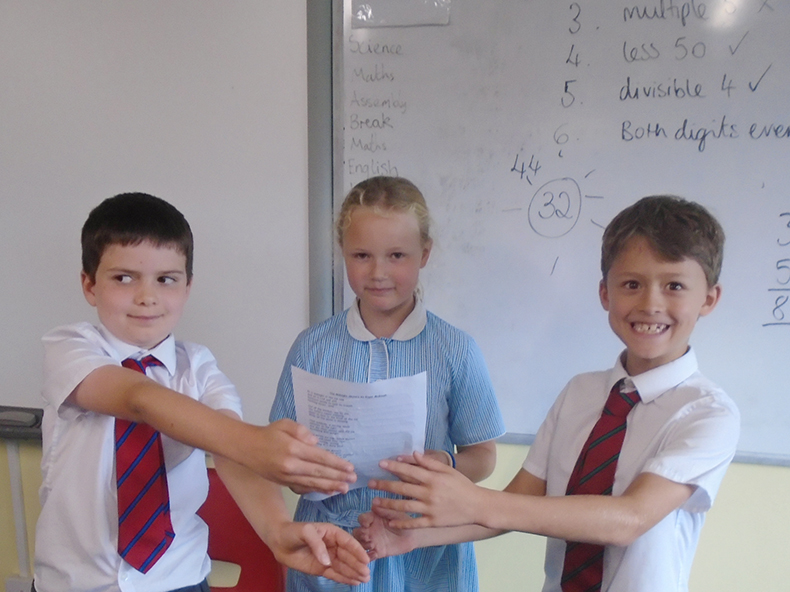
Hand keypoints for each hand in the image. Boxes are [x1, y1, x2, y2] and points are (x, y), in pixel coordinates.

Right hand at [252, 419, 356, 494]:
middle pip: (319, 473)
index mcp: (293, 449)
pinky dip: (317, 490)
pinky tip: (328, 491)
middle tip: (353, 480)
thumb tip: (316, 442)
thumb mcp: (284, 424)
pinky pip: (303, 488)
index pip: (319, 457)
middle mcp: (290, 465)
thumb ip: (301, 430)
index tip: (350, 467)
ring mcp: (286, 476)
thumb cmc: (268, 433)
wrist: (246, 448)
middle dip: (338, 477)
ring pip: (312, 483)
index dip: (336, 464)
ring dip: (330, 486)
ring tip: (345, 488)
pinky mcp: (284, 482)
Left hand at [270, 522, 370, 584]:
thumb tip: (327, 561)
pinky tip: (353, 582)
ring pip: (343, 566)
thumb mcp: (305, 531)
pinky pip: (335, 574)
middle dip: (358, 565)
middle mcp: (333, 545)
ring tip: (364, 579)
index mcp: (332, 533)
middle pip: (348, 556)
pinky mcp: (322, 568)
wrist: (279, 541)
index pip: (348, 542)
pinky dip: (344, 578)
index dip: (357, 551)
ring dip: (354, 573)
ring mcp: (328, 558)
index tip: (366, 559)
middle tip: (366, 573)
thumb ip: (317, 544)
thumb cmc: (293, 531)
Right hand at [354, 509, 415, 559]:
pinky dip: (368, 557)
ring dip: (362, 545)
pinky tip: (374, 555)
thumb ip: (385, 510)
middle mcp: (370, 529)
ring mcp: (373, 541)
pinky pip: (369, 555)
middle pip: (357, 532)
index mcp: (373, 518)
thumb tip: (374, 502)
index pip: (362, 518)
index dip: (362, 521)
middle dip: (359, 534)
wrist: (413, 536)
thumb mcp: (396, 514)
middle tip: (368, 537)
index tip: (367, 524)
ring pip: (360, 544)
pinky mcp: (377, 552)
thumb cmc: (404, 521)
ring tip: (372, 545)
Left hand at [368, 452, 482, 528]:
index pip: (409, 470)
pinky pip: (414, 523)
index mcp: (433, 478)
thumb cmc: (462, 485)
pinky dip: (401, 523)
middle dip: (384, 485)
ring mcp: (430, 508)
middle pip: (402, 487)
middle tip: (370, 483)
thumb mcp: (448, 471)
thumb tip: (414, 454)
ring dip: (387, 504)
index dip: (394, 467)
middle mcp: (429, 492)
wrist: (477, 506)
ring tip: (375, 502)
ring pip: (404, 505)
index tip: (380, 464)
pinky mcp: (433, 522)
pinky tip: (390, 522)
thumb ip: (430, 463)